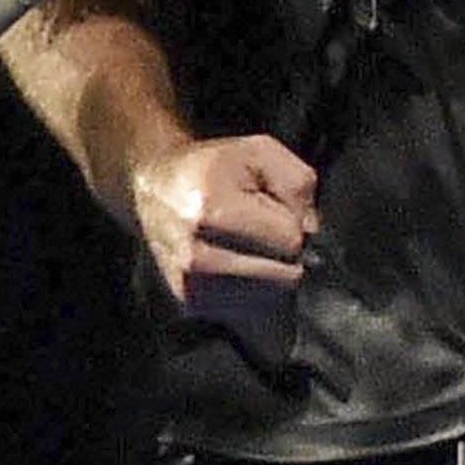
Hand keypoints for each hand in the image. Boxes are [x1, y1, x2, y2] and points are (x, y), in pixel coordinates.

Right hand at [130, 131, 316, 331]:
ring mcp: (190, 285)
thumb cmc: (211, 168)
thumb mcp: (259, 152)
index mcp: (210, 211)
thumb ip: (297, 182)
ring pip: (270, 298)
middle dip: (284, 254)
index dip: (292, 223)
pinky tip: (237, 267)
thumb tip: (310, 232)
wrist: (154, 187)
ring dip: (271, 276)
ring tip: (246, 248)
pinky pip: (250, 312)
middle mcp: (195, 256)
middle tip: (259, 231)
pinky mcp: (189, 303)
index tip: (271, 210)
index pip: (290, 240)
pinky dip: (254, 294)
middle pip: (284, 275)